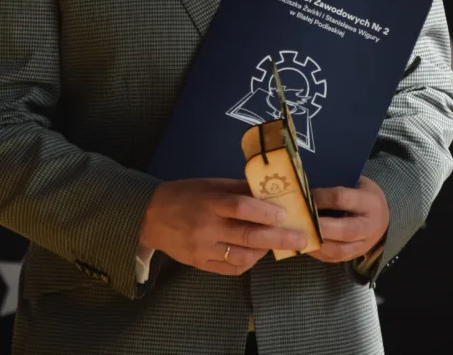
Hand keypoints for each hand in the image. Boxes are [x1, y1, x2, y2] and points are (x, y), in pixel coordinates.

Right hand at [139, 178, 307, 275]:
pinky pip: (231, 268)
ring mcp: (203, 249)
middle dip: (278, 238)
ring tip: (279, 243)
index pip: (240, 207)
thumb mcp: (211, 185)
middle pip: (247, 235)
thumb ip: (238, 190)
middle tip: (301, 239)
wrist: (152, 217)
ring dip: (264, 250)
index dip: (264, 211)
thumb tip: (270, 192)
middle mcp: (206, 227)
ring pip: (241, 256)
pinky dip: (248, 261)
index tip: (285, 214)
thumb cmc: (186, 194)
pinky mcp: (200, 264)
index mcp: (209, 202)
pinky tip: (257, 253)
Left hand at [307, 176, 388, 263]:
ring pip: (341, 250)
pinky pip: (336, 259)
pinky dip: (319, 253)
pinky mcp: (355, 255)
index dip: (322, 197)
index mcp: (369, 202)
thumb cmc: (363, 193)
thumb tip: (307, 185)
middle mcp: (370, 226)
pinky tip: (306, 245)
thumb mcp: (356, 182)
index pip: (343, 199)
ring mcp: (364, 244)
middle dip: (321, 226)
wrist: (382, 215)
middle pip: (345, 230)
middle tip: (302, 220)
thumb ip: (336, 183)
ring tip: (301, 235)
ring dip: (319, 244)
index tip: (306, 195)